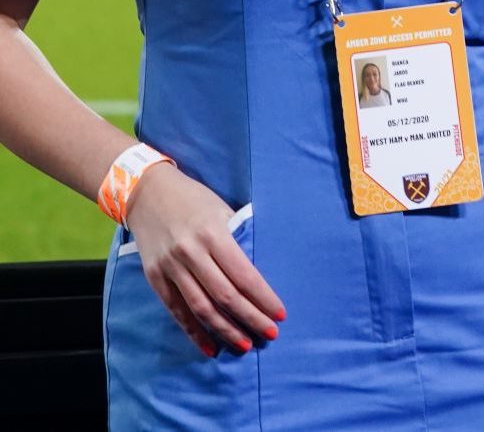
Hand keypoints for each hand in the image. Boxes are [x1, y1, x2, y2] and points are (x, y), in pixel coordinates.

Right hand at [124, 164, 284, 355]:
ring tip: (245, 344)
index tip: (280, 313)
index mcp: (214, 234)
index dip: (263, 298)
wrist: (146, 193)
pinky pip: (177, 310)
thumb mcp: (222, 210)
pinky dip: (194, 331)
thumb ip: (236, 240)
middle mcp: (191, 253)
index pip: (244, 275)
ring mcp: (170, 267)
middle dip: (250, 318)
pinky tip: (210, 347)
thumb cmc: (194, 199)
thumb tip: (256, 274)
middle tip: (270, 334)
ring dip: (225, 330)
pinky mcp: (155, 278)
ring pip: (201, 308)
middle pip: (225, 296)